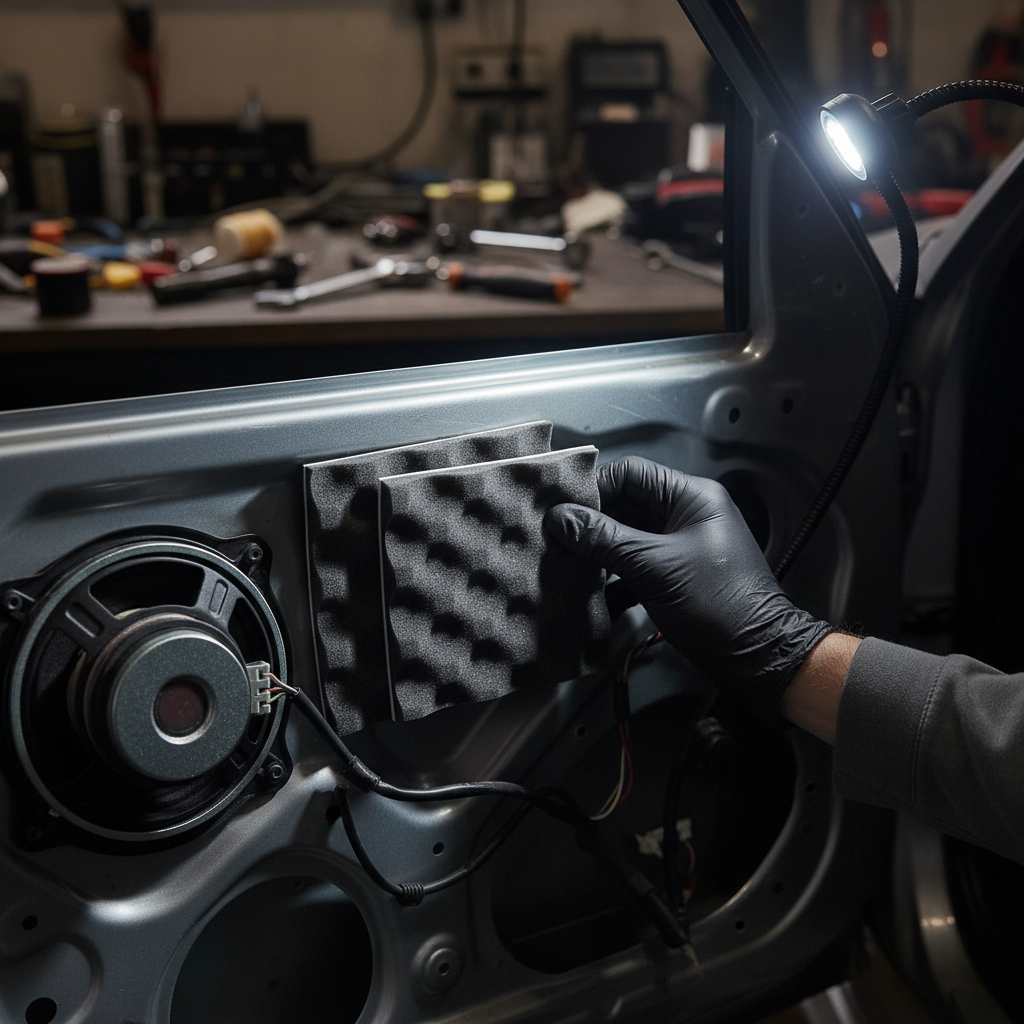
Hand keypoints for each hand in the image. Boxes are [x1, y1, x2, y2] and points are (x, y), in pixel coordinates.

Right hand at [544, 457, 832, 720]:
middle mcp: (685, 515)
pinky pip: (633, 567)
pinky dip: (613, 580)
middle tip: (559, 542)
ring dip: (598, 554)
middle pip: (624, 506)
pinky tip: (594, 596)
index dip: (594, 490)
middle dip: (590, 525)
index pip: (630, 474)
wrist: (757, 658)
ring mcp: (679, 547)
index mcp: (691, 497)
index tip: (563, 512)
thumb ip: (603, 539)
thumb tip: (561, 519)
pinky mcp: (673, 577)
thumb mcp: (653, 567)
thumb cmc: (722, 607)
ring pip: (625, 538)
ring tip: (570, 568)